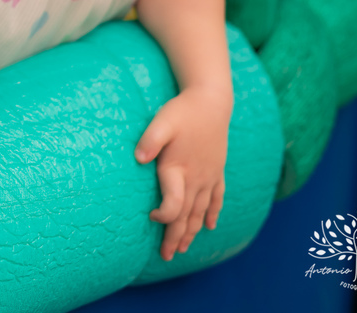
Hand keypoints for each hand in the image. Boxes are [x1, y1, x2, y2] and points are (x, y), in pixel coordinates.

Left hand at [134, 86, 231, 260]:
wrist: (211, 101)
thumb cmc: (183, 112)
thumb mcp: (162, 121)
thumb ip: (150, 140)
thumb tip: (138, 158)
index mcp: (180, 169)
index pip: (174, 204)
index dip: (164, 215)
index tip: (151, 216)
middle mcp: (196, 178)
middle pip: (186, 214)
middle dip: (176, 237)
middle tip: (166, 256)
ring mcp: (209, 176)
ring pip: (201, 211)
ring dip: (192, 231)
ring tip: (182, 249)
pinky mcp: (217, 171)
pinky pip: (217, 198)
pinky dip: (213, 214)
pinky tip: (210, 227)